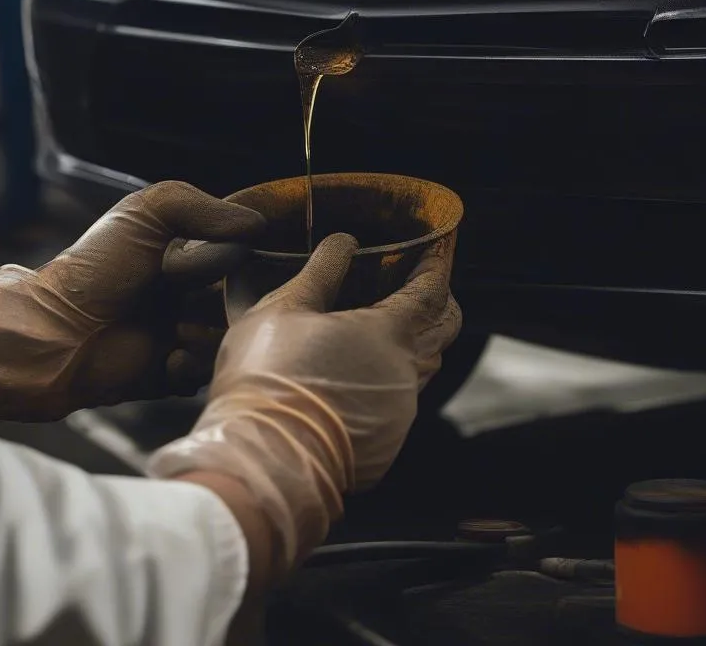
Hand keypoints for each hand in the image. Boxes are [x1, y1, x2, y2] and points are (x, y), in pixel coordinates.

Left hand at [0, 181, 263, 421]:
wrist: (52, 334)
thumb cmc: (95, 268)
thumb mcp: (147, 212)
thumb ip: (202, 205)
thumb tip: (257, 224)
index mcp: (196, 249)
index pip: (251, 253)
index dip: (245, 258)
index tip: (220, 261)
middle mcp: (199, 290)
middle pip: (250, 298)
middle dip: (229, 300)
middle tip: (187, 299)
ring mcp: (190, 332)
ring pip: (235, 337)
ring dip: (209, 334)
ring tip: (174, 330)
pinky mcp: (179, 373)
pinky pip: (211, 373)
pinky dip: (193, 366)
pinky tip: (166, 357)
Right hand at [148, 232, 460, 579]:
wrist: (262, 462)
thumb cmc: (268, 379)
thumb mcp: (284, 308)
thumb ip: (321, 271)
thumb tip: (345, 242)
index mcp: (388, 334)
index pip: (432, 290)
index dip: (437, 266)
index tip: (437, 247)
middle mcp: (406, 374)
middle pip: (443, 331)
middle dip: (439, 304)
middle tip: (420, 286)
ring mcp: (398, 416)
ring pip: (421, 370)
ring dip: (412, 346)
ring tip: (383, 329)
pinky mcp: (383, 447)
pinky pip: (398, 407)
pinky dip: (386, 386)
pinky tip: (356, 380)